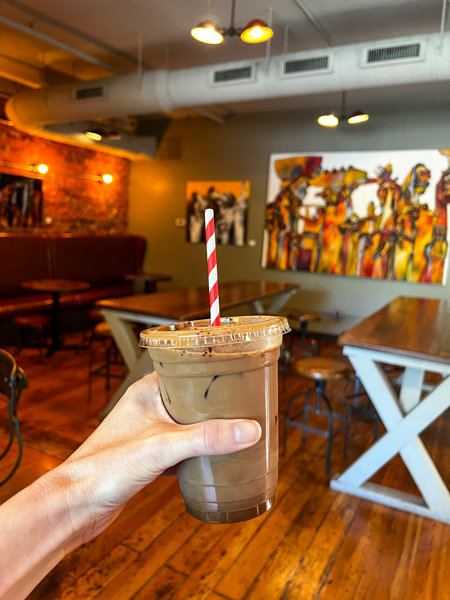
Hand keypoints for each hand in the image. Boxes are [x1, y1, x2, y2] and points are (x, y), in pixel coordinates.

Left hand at [55, 371, 261, 543]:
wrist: (77, 506)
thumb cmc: (105, 467)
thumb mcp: (162, 447)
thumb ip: (206, 437)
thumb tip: (249, 430)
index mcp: (148, 392)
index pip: (186, 369)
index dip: (212, 370)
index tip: (240, 373)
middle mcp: (148, 408)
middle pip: (192, 399)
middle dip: (218, 404)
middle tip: (247, 405)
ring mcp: (149, 434)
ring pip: (188, 425)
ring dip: (209, 430)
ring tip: (237, 431)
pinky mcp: (150, 458)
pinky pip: (182, 450)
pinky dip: (199, 454)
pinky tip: (215, 461)